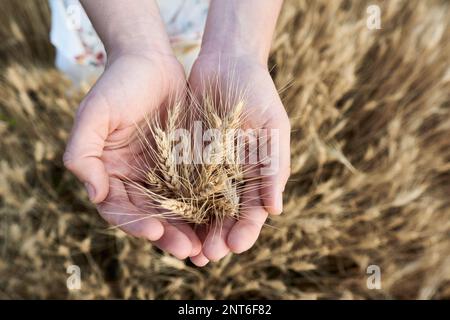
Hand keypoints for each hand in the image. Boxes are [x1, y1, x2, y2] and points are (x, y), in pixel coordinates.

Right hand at [63, 52, 201, 259]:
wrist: (150, 60)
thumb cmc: (117, 84)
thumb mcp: (94, 114)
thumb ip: (83, 154)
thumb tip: (95, 195)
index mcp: (108, 173)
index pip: (118, 208)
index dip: (135, 223)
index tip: (155, 232)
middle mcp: (134, 178)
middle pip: (150, 215)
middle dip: (168, 235)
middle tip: (188, 251)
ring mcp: (160, 173)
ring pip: (174, 209)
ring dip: (188, 229)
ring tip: (204, 246)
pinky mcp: (184, 163)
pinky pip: (194, 190)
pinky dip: (204, 207)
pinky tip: (218, 219)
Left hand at [188, 53, 290, 264]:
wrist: (227, 63)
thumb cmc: (258, 93)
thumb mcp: (272, 128)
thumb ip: (274, 167)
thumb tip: (275, 210)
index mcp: (258, 174)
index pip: (253, 211)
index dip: (246, 230)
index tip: (236, 246)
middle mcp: (232, 177)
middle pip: (225, 216)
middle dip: (217, 238)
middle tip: (207, 257)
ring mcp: (207, 169)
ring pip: (200, 208)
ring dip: (195, 230)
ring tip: (187, 251)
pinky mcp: (185, 157)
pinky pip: (178, 185)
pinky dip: (175, 205)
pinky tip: (167, 220)